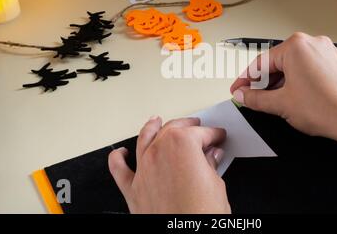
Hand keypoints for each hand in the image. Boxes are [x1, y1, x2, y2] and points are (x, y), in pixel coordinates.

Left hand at [108, 117, 230, 213]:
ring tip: (158, 121)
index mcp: (182, 146)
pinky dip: (118, 158)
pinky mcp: (133, 189)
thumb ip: (210, 165)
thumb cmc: (200, 216)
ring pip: (145, 139)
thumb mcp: (216, 186)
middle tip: (199, 128)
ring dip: (152, 127)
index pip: (200, 133)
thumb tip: (211, 157)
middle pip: (172, 129)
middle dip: (188, 126)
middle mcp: (159, 153)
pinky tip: (121, 153)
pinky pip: (119, 168)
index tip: (218, 136)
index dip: (213, 134)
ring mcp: (143, 169)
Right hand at [230, 32, 336, 139]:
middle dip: (263, 81)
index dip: (245, 80)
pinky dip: (296, 79)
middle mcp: (312, 43)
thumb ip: (255, 98)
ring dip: (279, 81)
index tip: (238, 89)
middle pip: (277, 62)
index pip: (261, 63)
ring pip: (293, 65)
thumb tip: (243, 95)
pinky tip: (291, 95)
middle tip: (251, 96)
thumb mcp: (280, 104)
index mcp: (296, 46)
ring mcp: (326, 51)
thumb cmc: (325, 109)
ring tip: (271, 99)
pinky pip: (308, 67)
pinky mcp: (335, 62)